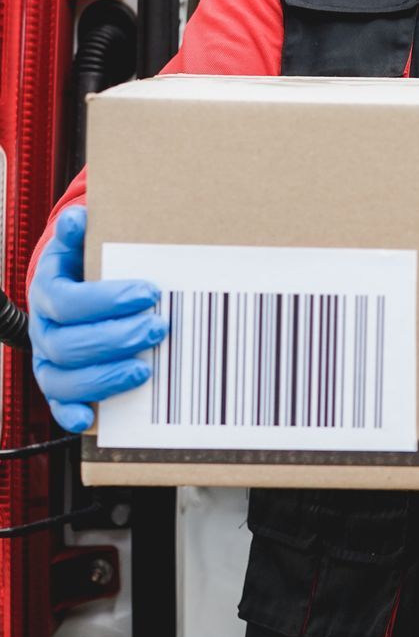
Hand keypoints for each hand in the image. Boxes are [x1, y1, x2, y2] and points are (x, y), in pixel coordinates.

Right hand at [28, 206, 166, 432]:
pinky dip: (71, 413)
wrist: (72, 286)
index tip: (149, 292)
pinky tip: (91, 417)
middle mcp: (43, 329)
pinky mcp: (59, 385)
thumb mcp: (85, 242)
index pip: (68, 300)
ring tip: (144, 370)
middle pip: (69, 343)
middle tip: (157, 328)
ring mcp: (49, 360)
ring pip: (64, 378)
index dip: (107, 299)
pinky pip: (57, 405)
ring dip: (104, 378)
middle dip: (116, 339)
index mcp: (48, 291)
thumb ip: (82, 233)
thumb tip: (78, 218)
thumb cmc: (86, 266)